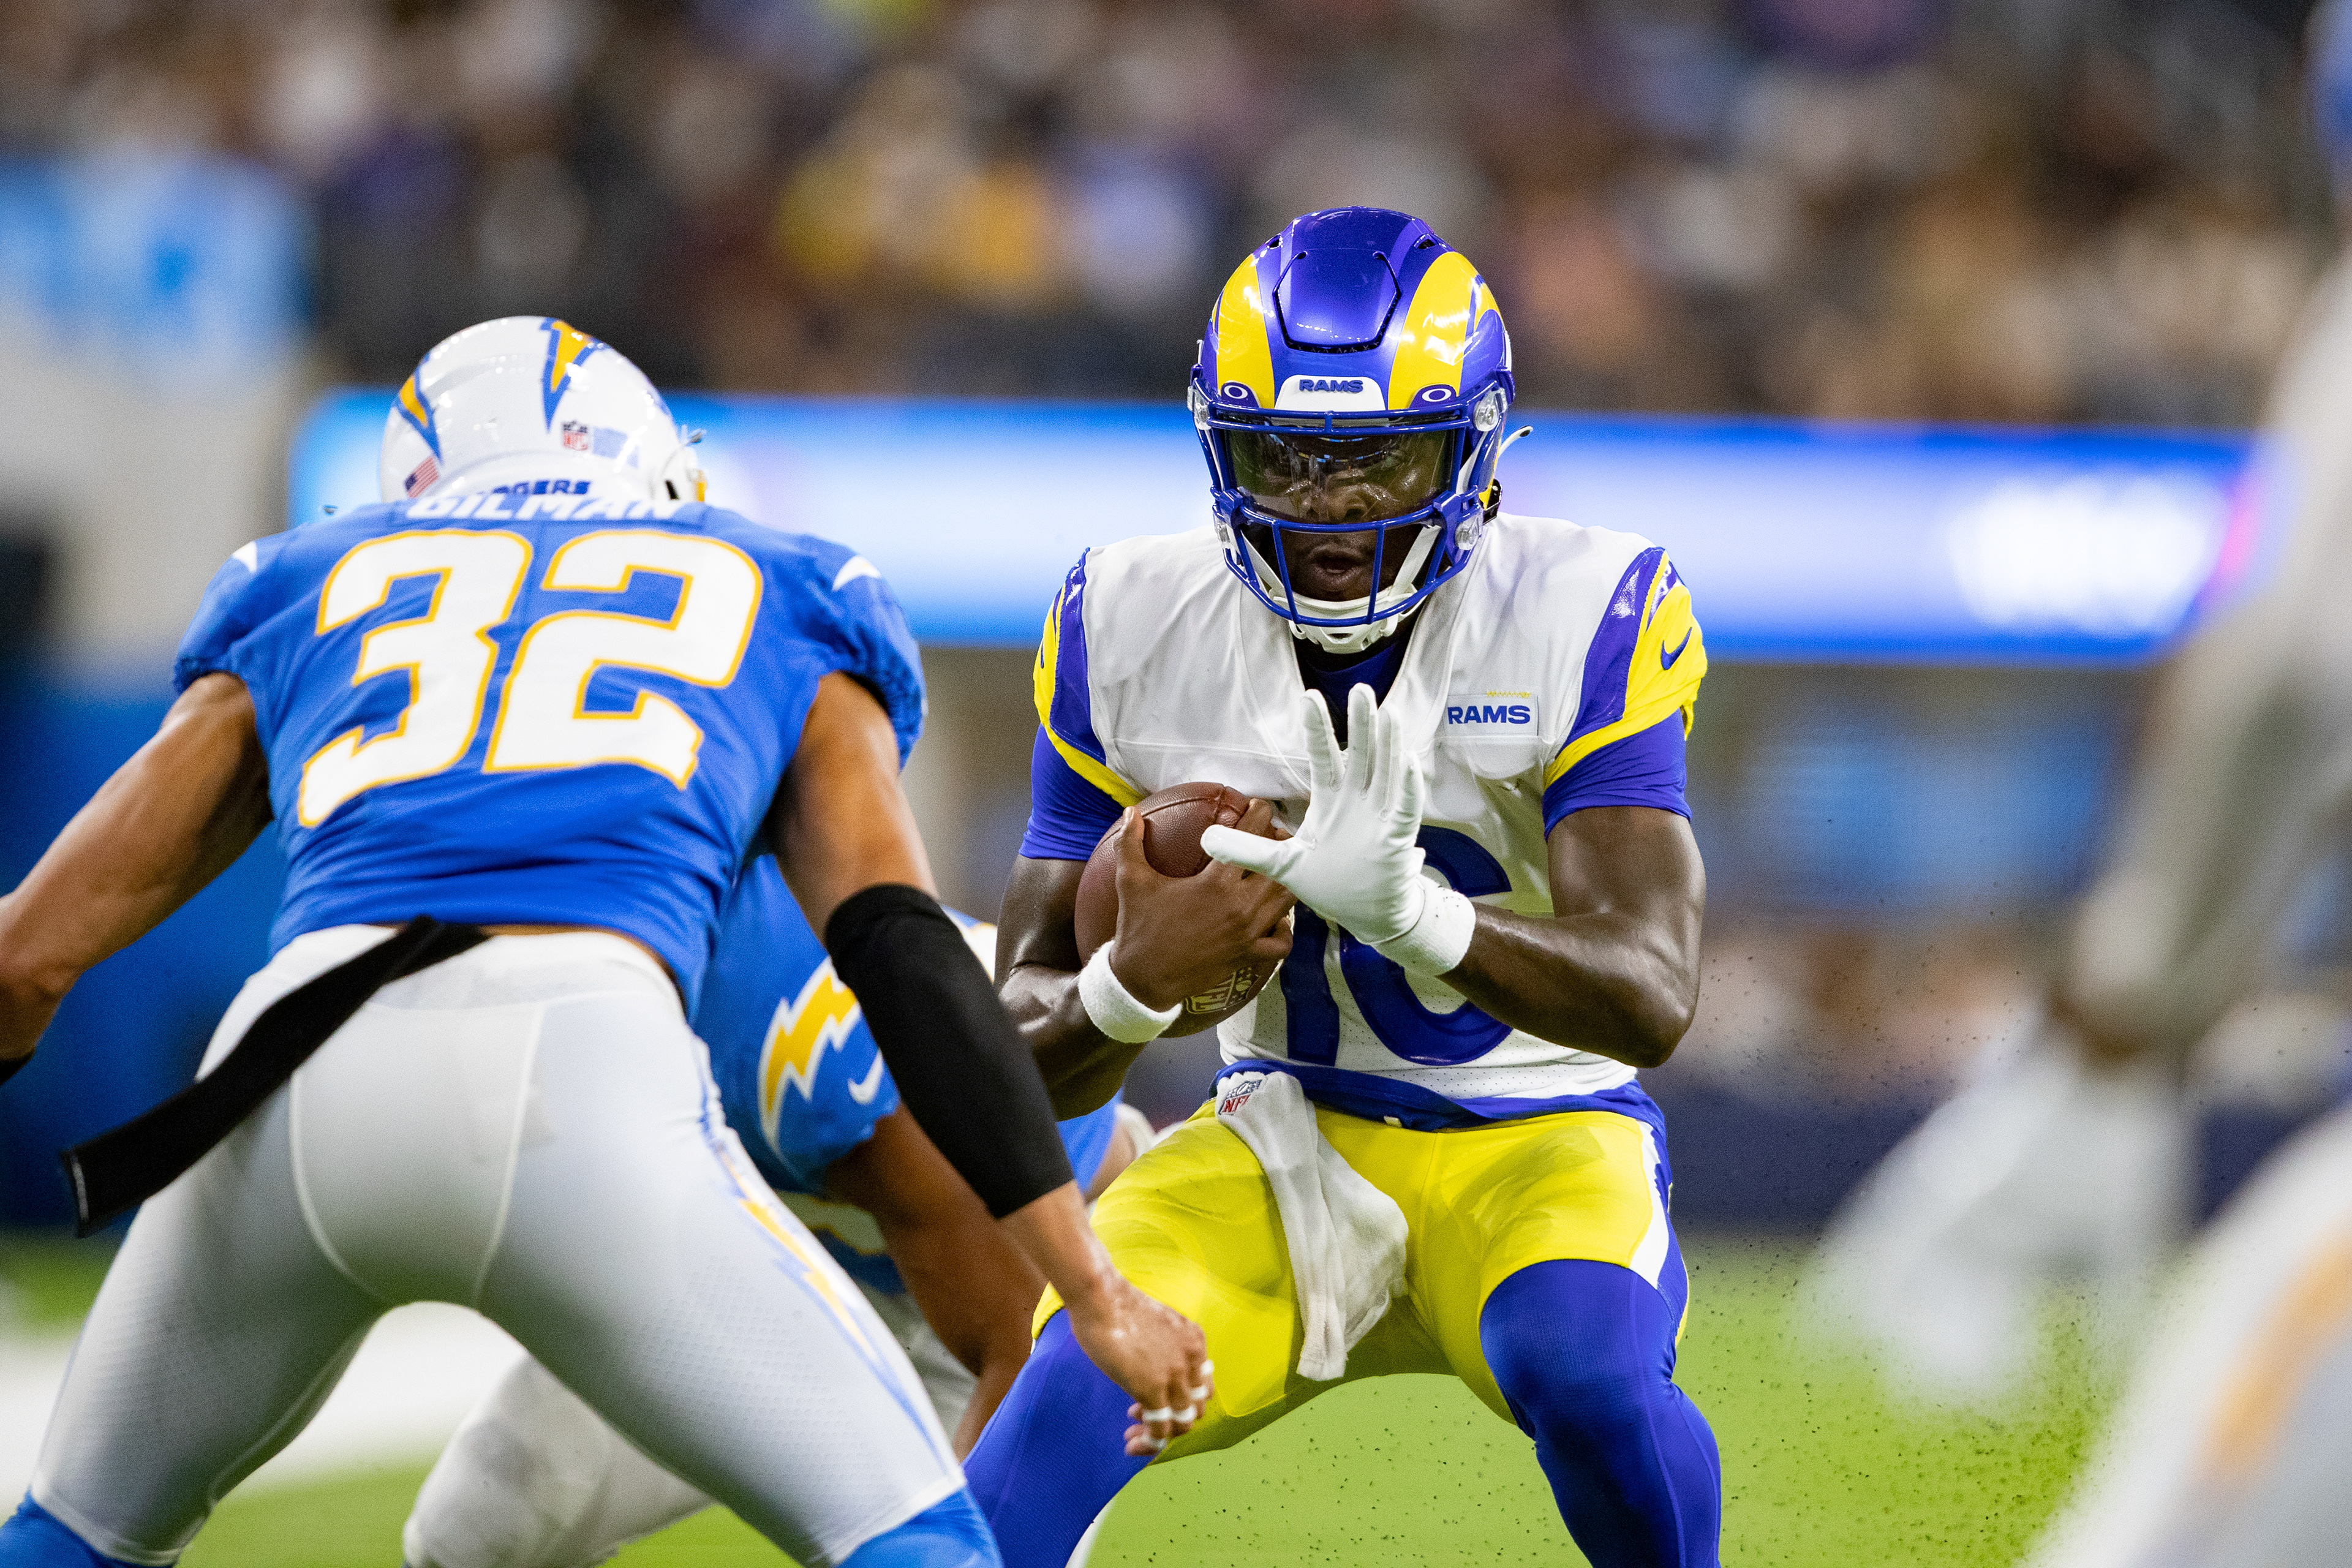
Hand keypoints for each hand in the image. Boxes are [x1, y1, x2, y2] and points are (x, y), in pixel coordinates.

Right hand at [1060, 1272, 1215, 1456]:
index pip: (1202, 1385)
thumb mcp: (1155, 1327)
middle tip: (1142, 1421)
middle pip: (1196, 1407)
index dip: (1180, 1400)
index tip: (1154, 1402)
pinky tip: (1131, 1443)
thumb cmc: (1114, 1307)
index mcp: (1195, 1342)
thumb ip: (1163, 1349)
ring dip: (1159, 1436)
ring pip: (1182, 1423)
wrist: (1099, 1297)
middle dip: (1172, 1421)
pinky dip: (1149, 1443)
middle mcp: (1192, 1359)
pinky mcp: (1152, 1389)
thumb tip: (1151, 1370)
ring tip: (1134, 1436)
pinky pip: (1161, 1429)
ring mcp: (1174, 1375)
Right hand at [1107, 798, 1293, 1012]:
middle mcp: (1238, 906)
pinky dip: (1284, 929)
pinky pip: (1282, 942)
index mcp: (1214, 883)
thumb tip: (1130, 812)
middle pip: (1280, 866)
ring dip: (1286, 881)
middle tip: (1271, 838)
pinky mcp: (1247, 955)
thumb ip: (1130, 843)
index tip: (1258, 807)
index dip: (1259, 816)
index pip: (1250, 839)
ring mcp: (1247, 933)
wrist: (1141, 980)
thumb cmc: (1137, 928)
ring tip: (1275, 871)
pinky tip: (1274, 918)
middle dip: (1280, 846)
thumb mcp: (1130, 882)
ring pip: (1287, 900)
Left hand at [1199, 685, 1428, 943]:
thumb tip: (1204, 838)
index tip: (1309, 697)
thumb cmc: (1331, 884)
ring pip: (1386, 772)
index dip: (1317, 729)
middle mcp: (1358, 801)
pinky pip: (1404, 808)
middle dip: (1361, 724)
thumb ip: (1248, 849)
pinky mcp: (1396, 838)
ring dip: (1389, 743)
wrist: (1367, 913)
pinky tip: (1409, 760)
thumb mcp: (1283, 864)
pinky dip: (1408, 786)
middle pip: (1359, 755)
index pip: (1324, 758)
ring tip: (1388, 711)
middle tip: (1360, 689)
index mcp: (1332, 801)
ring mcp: (1379, 817)